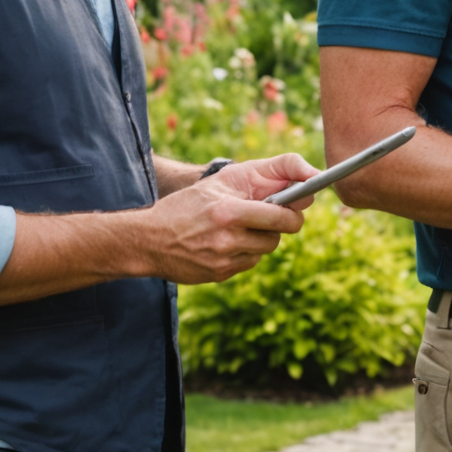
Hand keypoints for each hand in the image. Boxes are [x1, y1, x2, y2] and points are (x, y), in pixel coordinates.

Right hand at [137, 153, 316, 283]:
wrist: (148, 239)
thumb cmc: (186, 205)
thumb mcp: (220, 181)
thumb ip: (261, 177)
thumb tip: (303, 181)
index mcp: (229, 212)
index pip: (282, 217)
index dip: (293, 212)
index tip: (295, 207)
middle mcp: (228, 239)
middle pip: (276, 237)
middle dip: (278, 225)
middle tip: (268, 215)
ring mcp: (224, 261)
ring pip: (264, 251)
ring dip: (260, 239)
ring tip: (239, 227)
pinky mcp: (220, 275)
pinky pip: (248, 262)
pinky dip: (244, 252)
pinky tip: (225, 242)